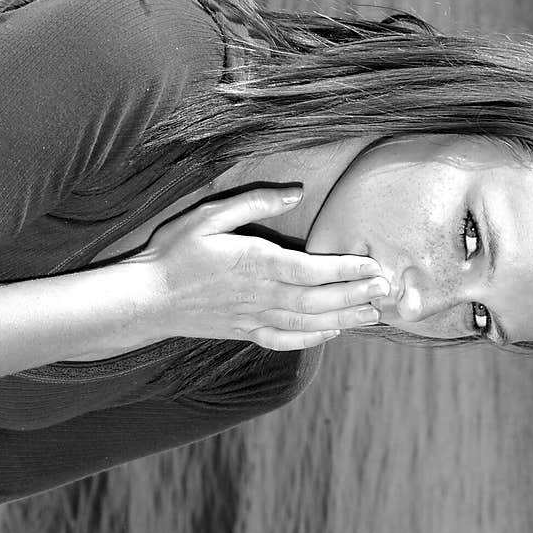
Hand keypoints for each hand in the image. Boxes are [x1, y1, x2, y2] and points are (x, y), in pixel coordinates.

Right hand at [128, 186, 388, 350]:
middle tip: (387, 292)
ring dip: (344, 319)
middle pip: (318, 299)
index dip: (346, 269)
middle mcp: (261, 295)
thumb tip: (293, 191)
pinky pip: (286, 341)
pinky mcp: (246, 333)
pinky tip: (332, 334)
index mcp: (255, 263)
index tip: (374, 266)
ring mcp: (254, 318)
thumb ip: (254, 203)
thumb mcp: (209, 215)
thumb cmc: (175, 252)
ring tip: (373, 316)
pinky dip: (313, 340)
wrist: (146, 299)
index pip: (311, 269)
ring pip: (308, 323)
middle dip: (356, 295)